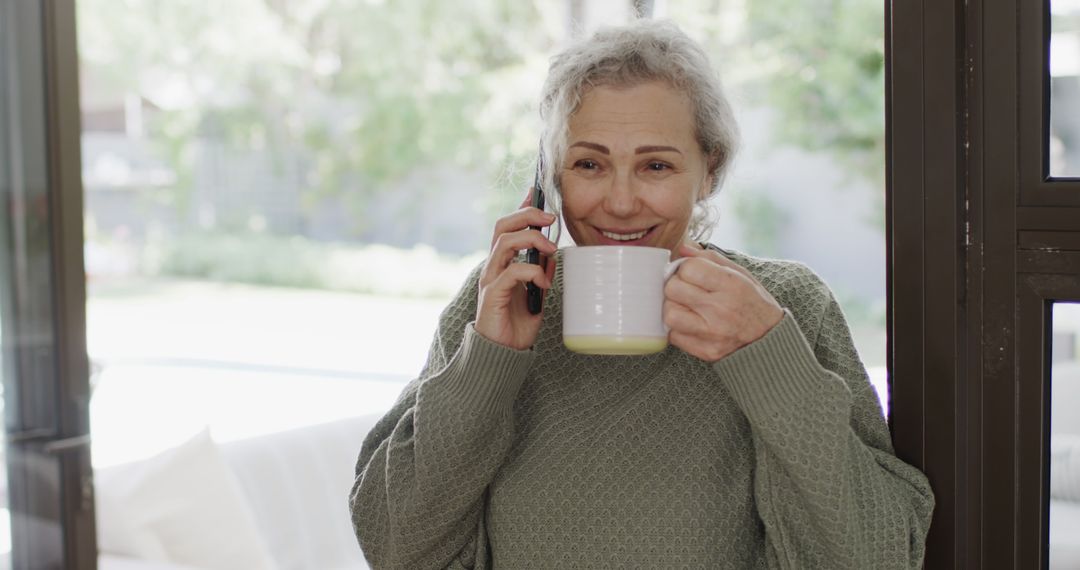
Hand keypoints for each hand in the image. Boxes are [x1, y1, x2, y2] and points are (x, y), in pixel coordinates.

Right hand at [474, 191, 557, 349]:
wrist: (502, 353)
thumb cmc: (516, 325)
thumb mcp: (536, 293)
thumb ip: (541, 272)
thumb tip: (552, 252)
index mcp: (503, 263)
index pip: (509, 226)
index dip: (521, 207)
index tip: (536, 192)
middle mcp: (494, 266)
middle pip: (502, 226)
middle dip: (526, 215)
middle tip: (550, 218)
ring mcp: (491, 279)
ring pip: (504, 242)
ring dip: (531, 239)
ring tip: (550, 249)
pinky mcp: (492, 295)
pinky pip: (510, 272)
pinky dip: (531, 272)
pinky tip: (543, 282)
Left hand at [663, 244, 783, 361]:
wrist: (769, 338)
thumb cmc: (752, 301)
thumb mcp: (740, 274)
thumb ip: (710, 258)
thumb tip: (683, 248)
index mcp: (731, 285)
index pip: (688, 268)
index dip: (686, 268)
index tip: (692, 273)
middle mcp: (721, 309)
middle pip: (673, 289)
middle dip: (676, 285)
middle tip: (686, 289)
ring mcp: (712, 333)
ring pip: (669, 314)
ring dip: (673, 308)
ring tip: (685, 307)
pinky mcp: (705, 351)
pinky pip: (674, 336)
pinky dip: (677, 329)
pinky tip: (690, 323)